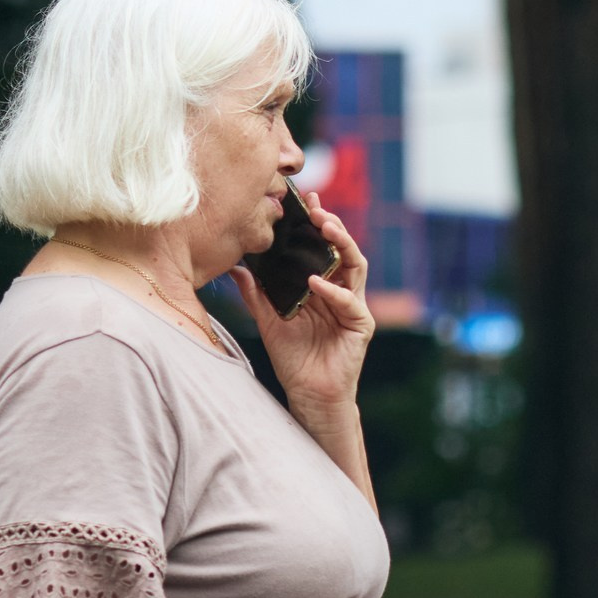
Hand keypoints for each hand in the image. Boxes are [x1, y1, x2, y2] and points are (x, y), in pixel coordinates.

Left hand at [229, 189, 371, 421]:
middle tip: (317, 210)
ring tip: (326, 229)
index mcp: (322, 287)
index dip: (316, 225)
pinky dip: (333, 291)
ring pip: (356, 267)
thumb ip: (255, 295)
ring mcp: (353, 307)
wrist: (308, 395)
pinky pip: (350, 302)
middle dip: (332, 226)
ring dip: (342, 246)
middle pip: (343, 250)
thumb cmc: (293, 359)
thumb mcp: (269, 320)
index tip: (303, 202)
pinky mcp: (360, 325)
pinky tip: (316, 282)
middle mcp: (341, 292)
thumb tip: (236, 268)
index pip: (322, 248)